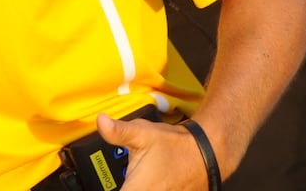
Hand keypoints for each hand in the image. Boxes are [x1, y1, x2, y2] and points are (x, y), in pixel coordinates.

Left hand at [101, 112, 215, 189]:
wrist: (206, 154)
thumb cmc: (174, 146)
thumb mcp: (141, 133)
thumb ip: (117, 131)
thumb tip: (100, 121)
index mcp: (137, 190)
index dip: (105, 187)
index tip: (98, 184)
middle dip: (125, 185)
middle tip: (127, 176)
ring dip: (135, 186)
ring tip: (140, 176)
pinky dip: (144, 188)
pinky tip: (149, 181)